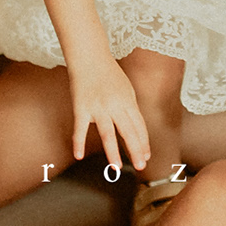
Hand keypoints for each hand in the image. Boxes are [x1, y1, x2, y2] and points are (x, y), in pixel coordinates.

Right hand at [67, 53, 149, 173]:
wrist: (89, 57)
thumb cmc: (109, 74)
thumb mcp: (126, 89)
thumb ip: (130, 109)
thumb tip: (136, 129)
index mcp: (128, 101)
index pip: (139, 126)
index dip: (143, 142)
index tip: (147, 157)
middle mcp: (115, 105)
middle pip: (128, 131)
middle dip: (135, 150)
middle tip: (141, 166)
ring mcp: (98, 107)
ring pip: (107, 133)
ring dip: (112, 151)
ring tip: (116, 167)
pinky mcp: (81, 108)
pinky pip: (80, 128)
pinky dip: (78, 142)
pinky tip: (78, 156)